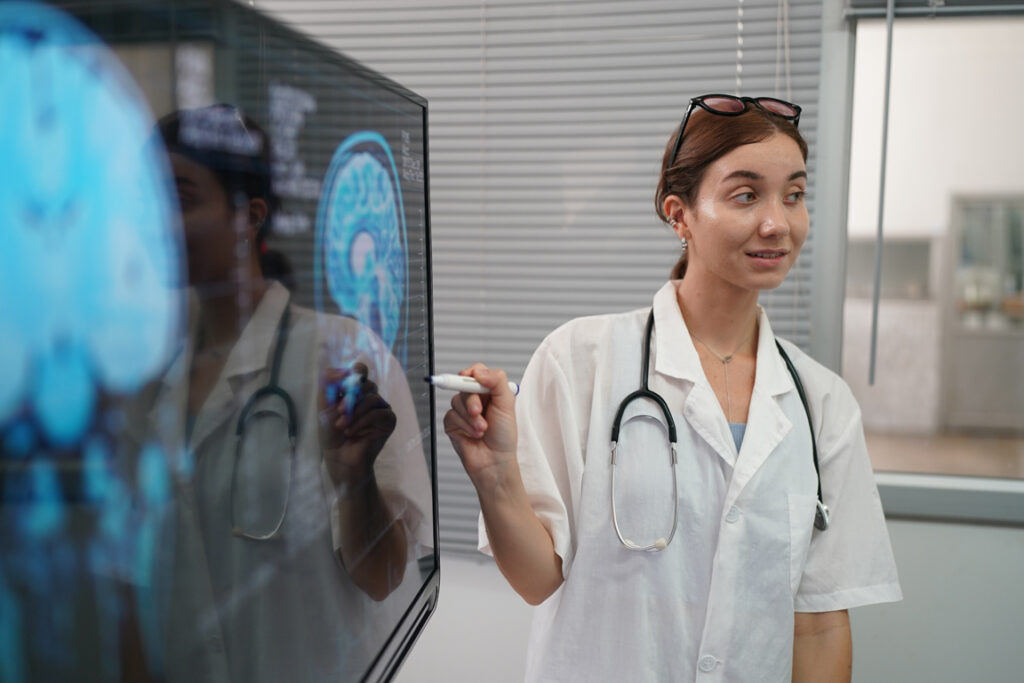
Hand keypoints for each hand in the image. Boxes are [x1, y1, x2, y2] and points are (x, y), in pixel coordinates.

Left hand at [318, 363, 396, 487]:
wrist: (340, 459)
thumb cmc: (331, 434)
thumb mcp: (323, 407)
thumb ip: (328, 386)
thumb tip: (342, 371)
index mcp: (355, 390)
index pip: (359, 370)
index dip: (351, 374)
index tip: (339, 389)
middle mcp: (369, 396)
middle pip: (366, 382)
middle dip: (350, 397)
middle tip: (338, 412)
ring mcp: (381, 407)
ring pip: (372, 397)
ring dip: (354, 412)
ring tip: (342, 426)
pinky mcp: (389, 420)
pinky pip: (379, 412)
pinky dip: (362, 422)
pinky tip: (352, 432)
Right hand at [442, 363, 517, 490]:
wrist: (495, 462)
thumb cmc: (504, 437)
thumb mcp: (507, 405)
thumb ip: (497, 382)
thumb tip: (480, 371)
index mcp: (490, 392)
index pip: (476, 372)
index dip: (472, 373)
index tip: (473, 378)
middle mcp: (476, 399)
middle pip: (464, 385)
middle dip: (472, 400)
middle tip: (478, 412)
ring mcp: (463, 412)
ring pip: (456, 401)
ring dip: (470, 418)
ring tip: (482, 430)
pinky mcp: (453, 424)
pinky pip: (450, 416)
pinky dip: (463, 426)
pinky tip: (473, 435)